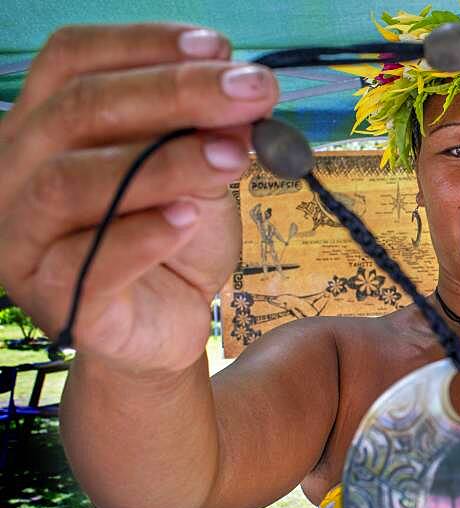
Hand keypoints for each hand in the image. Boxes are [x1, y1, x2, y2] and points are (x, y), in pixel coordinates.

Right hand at [0, 24, 277, 372]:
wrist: (168, 326)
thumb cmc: (174, 239)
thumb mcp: (199, 175)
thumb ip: (207, 134)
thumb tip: (238, 92)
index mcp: (43, 124)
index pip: (72, 58)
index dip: (144, 44)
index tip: (221, 49)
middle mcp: (15, 172)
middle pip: (78, 110)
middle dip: (175, 93)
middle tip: (251, 93)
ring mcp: (24, 237)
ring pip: (73, 182)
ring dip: (163, 163)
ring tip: (232, 155)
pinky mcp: (54, 298)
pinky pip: (90, 261)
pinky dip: (142, 236)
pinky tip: (188, 220)